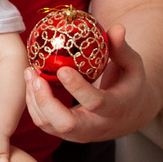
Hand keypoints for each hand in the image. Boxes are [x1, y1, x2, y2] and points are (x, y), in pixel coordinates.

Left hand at [22, 22, 142, 141]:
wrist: (130, 114)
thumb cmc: (130, 84)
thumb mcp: (132, 65)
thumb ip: (122, 48)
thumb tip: (116, 28)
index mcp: (115, 109)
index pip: (95, 103)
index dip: (77, 88)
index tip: (62, 69)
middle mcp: (96, 127)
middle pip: (66, 124)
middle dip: (45, 101)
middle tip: (35, 75)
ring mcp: (79, 134)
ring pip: (49, 125)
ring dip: (34, 100)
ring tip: (29, 72)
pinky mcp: (66, 134)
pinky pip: (44, 123)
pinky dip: (33, 104)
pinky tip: (32, 81)